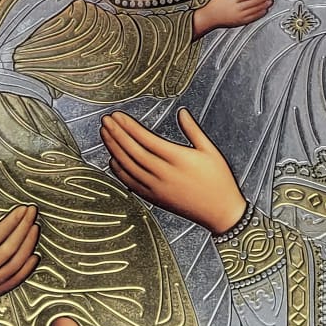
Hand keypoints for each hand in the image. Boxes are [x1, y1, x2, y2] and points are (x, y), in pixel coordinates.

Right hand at [0, 199, 37, 302]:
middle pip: (7, 250)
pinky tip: (34, 255)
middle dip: (23, 229)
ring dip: (28, 246)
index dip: (10, 223)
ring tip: (34, 229)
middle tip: (32, 214)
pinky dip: (27, 269)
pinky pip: (14, 282)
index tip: (21, 210)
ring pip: (14, 265)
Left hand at [101, 107, 246, 234]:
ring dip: (114, 149)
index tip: (118, 116)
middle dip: (117, 134)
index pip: (146, 139)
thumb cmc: (219, 180)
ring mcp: (157, 188)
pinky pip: (130, 183)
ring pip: (128, 166)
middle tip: (106, 120)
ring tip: (105, 134)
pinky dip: (119, 170)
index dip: (129, 126)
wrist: (220, 212)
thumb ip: (193, 130)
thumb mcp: (210, 151)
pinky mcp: (154, 198)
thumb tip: (181, 112)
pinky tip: (112, 159)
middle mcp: (165, 173)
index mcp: (179, 159)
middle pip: (133, 151)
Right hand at [192, 0, 273, 36]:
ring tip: (270, 2)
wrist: (209, 18)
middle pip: (255, 2)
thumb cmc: (214, 6)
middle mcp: (238, 7)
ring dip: (264, 5)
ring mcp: (240, 15)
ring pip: (255, 10)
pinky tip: (264, 11)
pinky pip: (252, 18)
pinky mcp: (240, 21)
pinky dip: (260, 14)